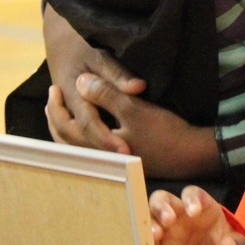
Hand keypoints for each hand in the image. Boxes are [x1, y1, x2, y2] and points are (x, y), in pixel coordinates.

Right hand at [43, 2, 145, 154]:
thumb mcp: (99, 55)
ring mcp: (66, 111)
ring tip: (123, 160)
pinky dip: (91, 143)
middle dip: (104, 151)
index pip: (88, 124)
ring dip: (96, 150)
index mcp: (72, 95)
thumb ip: (117, 74)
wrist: (59, 38)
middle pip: (80, 139)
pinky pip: (76, 134)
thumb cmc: (80, 44)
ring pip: (76, 140)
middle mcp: (67, 108)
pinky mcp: (70, 111)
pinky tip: (112, 149)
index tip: (126, 151)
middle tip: (129, 160)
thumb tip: (138, 88)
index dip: (106, 139)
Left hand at [53, 73, 221, 177]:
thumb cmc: (163, 131)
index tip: (54, 89)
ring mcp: (111, 162)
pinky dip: (81, 136)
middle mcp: (101, 158)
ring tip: (62, 111)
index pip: (66, 128)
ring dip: (66, 129)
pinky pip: (90, 149)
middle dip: (56, 119)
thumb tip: (79, 82)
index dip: (56, 108)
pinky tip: (86, 125)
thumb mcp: (133, 108)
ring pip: (78, 147)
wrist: (191, 154)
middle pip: (66, 141)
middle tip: (52, 98)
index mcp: (98, 146)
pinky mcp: (122, 161)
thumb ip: (105, 95)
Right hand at [149, 185, 244, 244]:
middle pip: (163, 199)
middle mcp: (178, 212)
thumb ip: (236, 243)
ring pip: (150, 215)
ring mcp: (165, 228)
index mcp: (199, 206)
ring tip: (156, 234)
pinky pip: (145, 239)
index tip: (194, 211)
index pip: (192, 194)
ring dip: (150, 222)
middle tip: (169, 220)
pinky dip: (144, 240)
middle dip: (162, 206)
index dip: (191, 199)